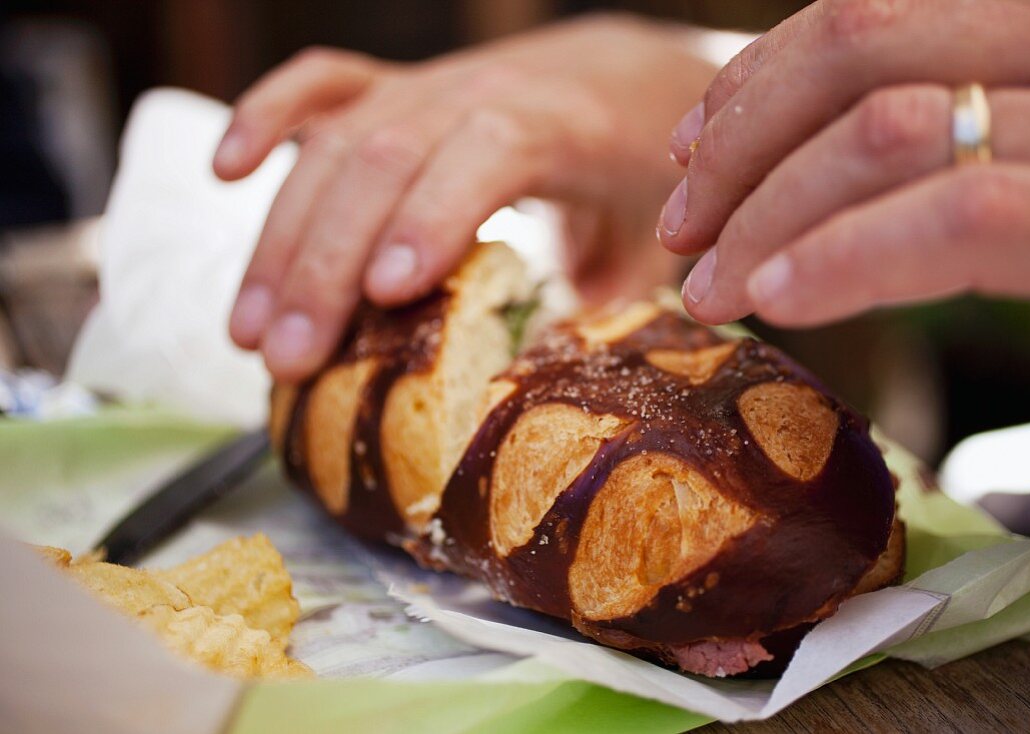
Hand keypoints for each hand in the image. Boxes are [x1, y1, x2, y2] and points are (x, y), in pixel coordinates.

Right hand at [215, 14, 716, 380]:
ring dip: (282, 236)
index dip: (431, 214)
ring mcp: (432, 86)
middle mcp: (484, 92)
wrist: (634, 77)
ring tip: (250, 330)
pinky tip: (227, 172)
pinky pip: (323, 86)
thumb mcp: (653, 245)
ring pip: (336, 140)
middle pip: (384, 156)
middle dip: (326, 262)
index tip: (386, 294)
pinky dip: (267, 118)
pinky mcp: (399, 89)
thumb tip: (546, 401)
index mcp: (562, 125)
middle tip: (289, 360)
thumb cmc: (645, 172)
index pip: (486, 150)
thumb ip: (609, 313)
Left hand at [659, 0, 1029, 327]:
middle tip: (680, 230)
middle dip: (737, 145)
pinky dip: (843, 255)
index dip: (752, 81)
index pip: (864, 12)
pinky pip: (955, 220)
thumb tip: (798, 146)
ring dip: (766, 211)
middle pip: (856, 52)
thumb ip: (951, 111)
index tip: (685, 152)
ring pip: (883, 129)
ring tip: (708, 284)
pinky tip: (777, 296)